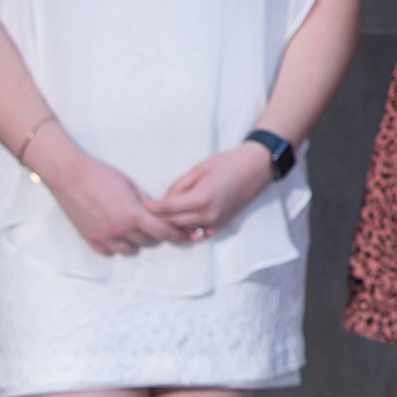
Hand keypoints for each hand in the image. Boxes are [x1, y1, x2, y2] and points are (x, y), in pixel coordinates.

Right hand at [25, 128, 184, 256]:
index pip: (163, 232)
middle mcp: (119, 230)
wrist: (70, 176)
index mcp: (133, 215)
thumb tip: (160, 213)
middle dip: (158, 234)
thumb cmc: (102, 176)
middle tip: (160, 225)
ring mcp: (104, 237)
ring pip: (131, 250)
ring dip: (138, 242)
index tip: (186, 234)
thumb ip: (146, 202)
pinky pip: (110, 252)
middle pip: (149, 242)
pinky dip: (118, 246)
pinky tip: (119, 234)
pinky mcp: (90, 240)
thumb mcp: (131, 185)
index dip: (177, 234)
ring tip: (138, 229)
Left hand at [148, 145, 277, 242]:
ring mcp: (215, 223)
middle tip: (145, 210)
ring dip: (170, 224)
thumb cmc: (228, 163)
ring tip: (160, 216)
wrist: (257, 167)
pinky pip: (196, 233)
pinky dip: (186, 229)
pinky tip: (179, 221)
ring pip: (182, 231)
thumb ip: (179, 186)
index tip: (139, 202)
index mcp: (200, 199)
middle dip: (157, 217)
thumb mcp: (199, 169)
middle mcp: (207, 215)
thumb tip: (165, 199)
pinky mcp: (221, 226)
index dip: (150, 206)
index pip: (166, 209)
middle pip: (171, 223)